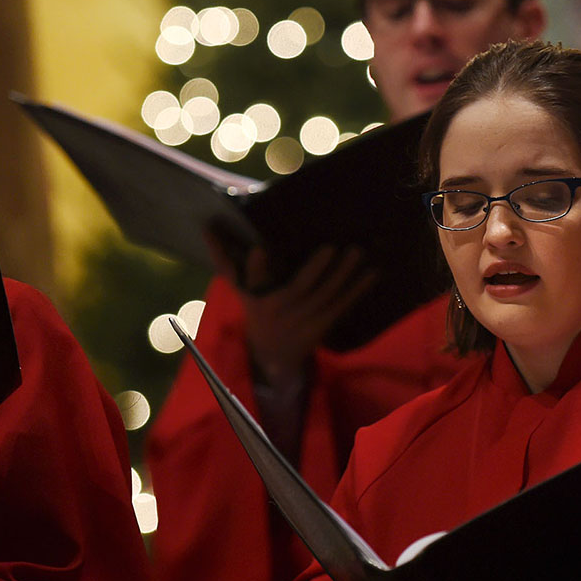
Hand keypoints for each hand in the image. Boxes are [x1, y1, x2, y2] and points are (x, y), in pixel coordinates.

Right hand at [205, 233, 376, 385]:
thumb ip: (224, 258)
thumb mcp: (237, 288)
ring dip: (343, 275)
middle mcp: (278, 310)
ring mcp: (303, 320)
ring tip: (357, 252)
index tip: (261, 250)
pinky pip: (342, 306)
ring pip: (325, 296)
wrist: (273, 356)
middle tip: (332, 246)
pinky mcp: (323, 325)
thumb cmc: (255, 310)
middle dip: (316, 269)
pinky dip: (358, 290)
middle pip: (299, 288)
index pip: (252, 281)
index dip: (256, 268)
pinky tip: (373, 272)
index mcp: (255, 297)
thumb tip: (207, 224)